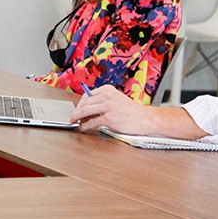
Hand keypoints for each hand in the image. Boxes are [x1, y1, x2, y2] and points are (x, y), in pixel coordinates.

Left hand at [73, 87, 207, 138]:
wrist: (145, 119)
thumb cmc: (131, 111)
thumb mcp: (116, 99)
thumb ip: (103, 101)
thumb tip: (85, 108)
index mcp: (108, 89)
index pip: (87, 95)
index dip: (80, 104)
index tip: (76, 110)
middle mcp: (107, 96)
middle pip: (84, 103)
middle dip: (76, 111)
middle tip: (73, 117)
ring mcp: (108, 107)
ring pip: (85, 111)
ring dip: (77, 118)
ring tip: (74, 122)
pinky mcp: (109, 118)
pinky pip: (91, 122)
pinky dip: (84, 126)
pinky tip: (83, 129)